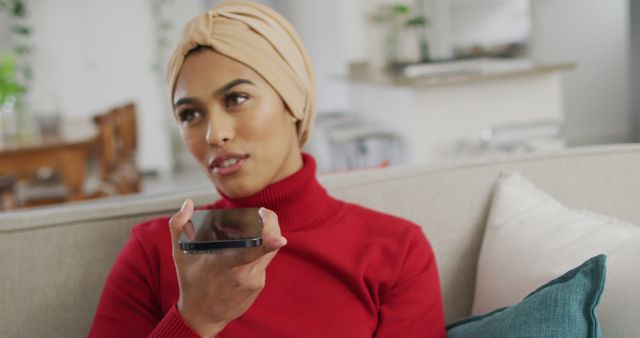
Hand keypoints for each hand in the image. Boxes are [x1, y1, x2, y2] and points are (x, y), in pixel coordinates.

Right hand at [168, 199, 286, 336]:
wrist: (202, 316)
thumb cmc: (191, 282)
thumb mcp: (180, 254)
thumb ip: (179, 225)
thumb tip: (188, 203)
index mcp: (224, 265)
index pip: (251, 252)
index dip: (269, 242)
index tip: (279, 237)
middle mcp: (243, 274)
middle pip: (269, 246)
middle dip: (270, 226)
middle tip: (261, 214)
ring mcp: (254, 281)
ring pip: (270, 252)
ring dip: (265, 237)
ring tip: (251, 229)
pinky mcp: (259, 285)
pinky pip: (263, 262)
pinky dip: (258, 252)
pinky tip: (245, 250)